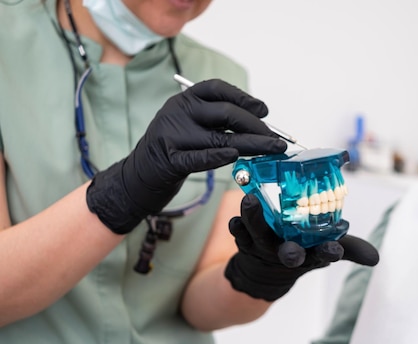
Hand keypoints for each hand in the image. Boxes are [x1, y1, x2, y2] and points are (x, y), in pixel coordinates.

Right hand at [86, 79, 286, 233]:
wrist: (137, 176)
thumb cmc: (173, 150)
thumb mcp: (190, 126)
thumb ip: (216, 121)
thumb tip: (259, 124)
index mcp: (183, 100)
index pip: (217, 89)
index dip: (244, 98)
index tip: (264, 111)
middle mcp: (177, 112)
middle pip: (225, 114)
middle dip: (256, 126)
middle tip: (276, 140)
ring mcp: (171, 136)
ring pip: (220, 138)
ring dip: (252, 145)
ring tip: (273, 149)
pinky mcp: (169, 161)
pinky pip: (199, 158)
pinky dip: (218, 157)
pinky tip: (236, 157)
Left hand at [224, 194, 379, 300]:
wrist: (265, 271)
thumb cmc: (301, 251)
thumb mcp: (326, 251)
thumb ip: (350, 250)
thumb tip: (375, 258)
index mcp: (311, 255)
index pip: (324, 255)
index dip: (329, 253)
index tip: (333, 250)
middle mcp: (287, 254)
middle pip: (289, 254)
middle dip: (290, 253)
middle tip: (290, 251)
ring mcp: (264, 248)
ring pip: (258, 236)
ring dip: (254, 221)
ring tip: (251, 201)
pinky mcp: (244, 240)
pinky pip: (239, 233)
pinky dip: (237, 225)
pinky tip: (236, 217)